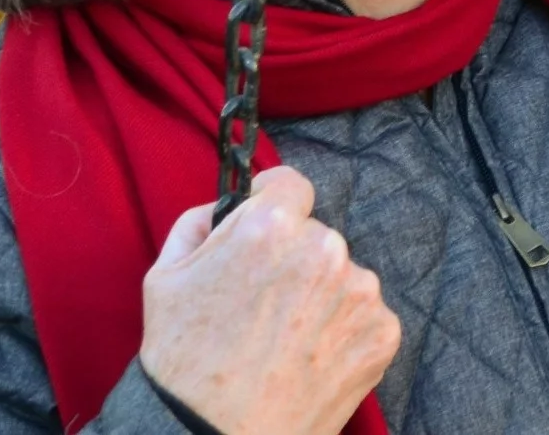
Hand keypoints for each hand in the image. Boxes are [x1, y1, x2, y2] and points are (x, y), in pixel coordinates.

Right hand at [138, 166, 400, 434]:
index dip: (273, 204)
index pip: (290, 185)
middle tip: (263, 307)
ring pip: (342, 276)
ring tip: (283, 342)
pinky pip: (363, 316)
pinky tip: (307, 360)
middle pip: (316, 236)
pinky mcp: (382, 333)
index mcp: (272, 227)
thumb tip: (227, 203)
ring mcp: (360, 292)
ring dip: (321, 298)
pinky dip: (341, 333)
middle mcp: (326, 249)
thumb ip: (199, 222)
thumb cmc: (183, 363)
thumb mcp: (165, 279)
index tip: (266, 227)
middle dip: (294, 260)